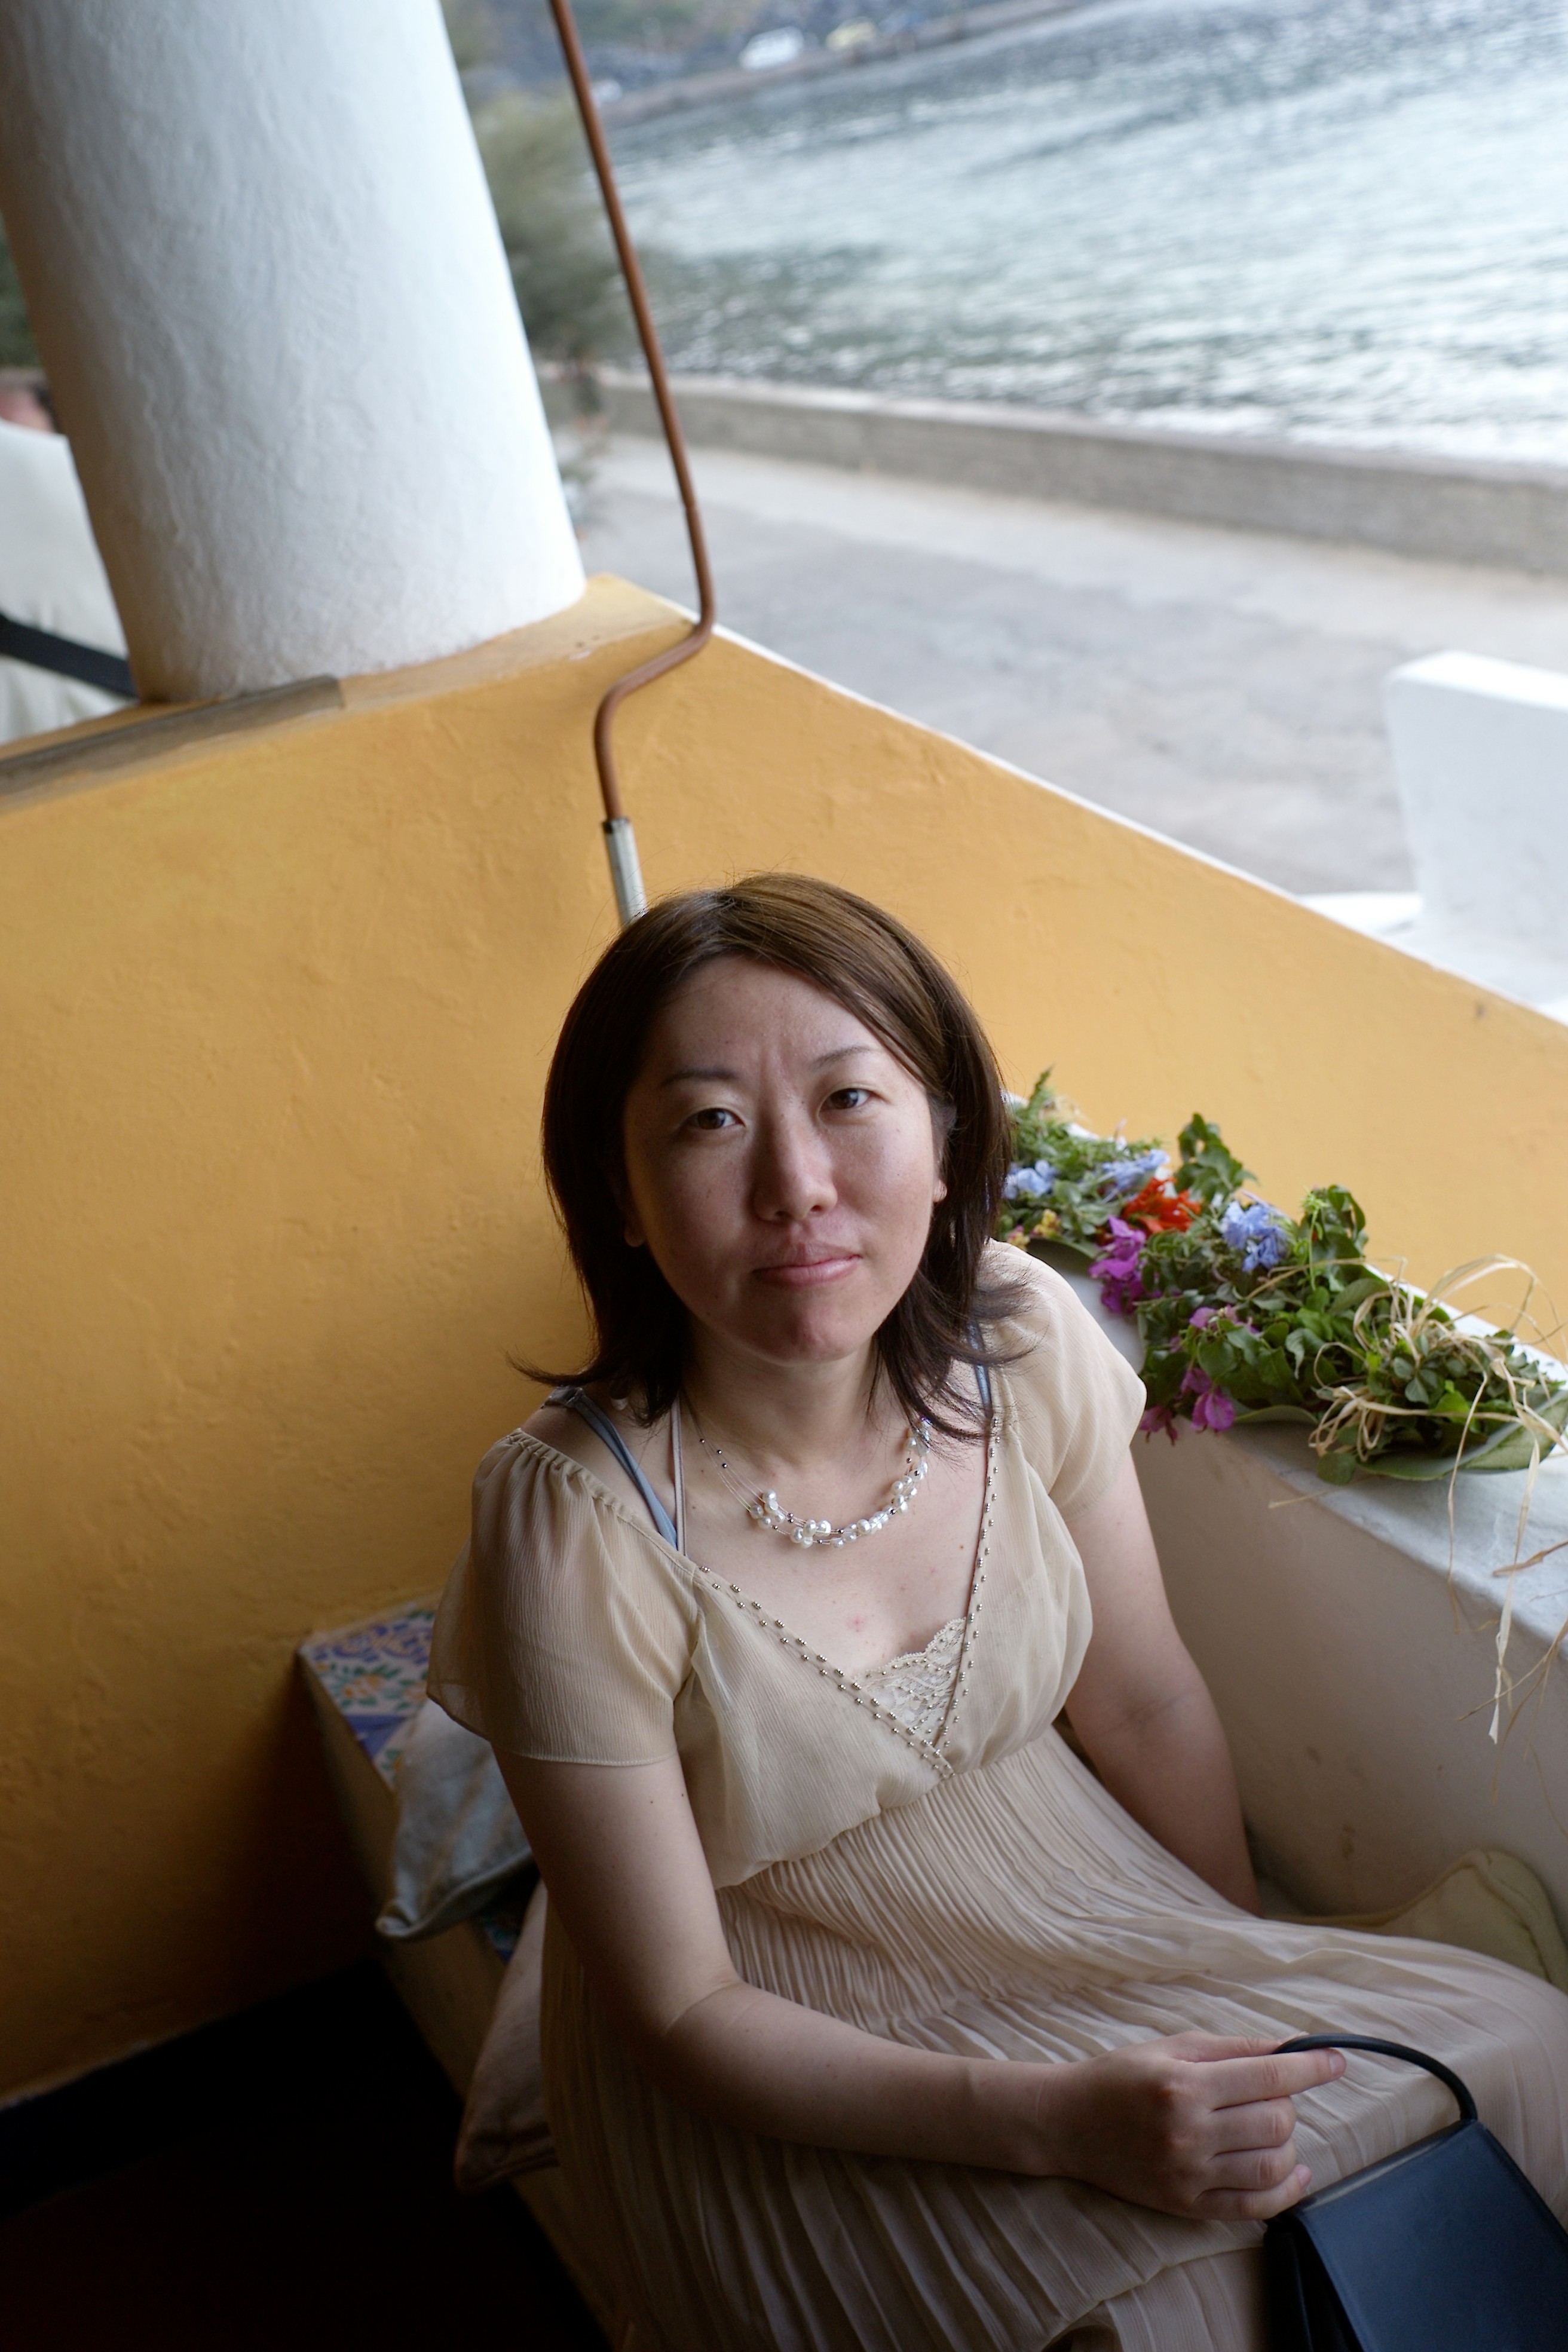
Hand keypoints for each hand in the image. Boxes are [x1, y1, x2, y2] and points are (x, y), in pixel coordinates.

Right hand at [1025, 2033, 1345, 2219]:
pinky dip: (1286, 2192)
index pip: (1267, 2076)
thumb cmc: (1121, 2077)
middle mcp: (1189, 2131)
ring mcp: (1189, 2174)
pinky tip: (1296, 2173)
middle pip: (1275, 2120)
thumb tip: (1286, 2048)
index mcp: (1184, 2084)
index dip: (1309, 2067)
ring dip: (1288, 2144)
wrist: (1068, 2123)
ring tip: (1275, 2128)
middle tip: (1275, 2093)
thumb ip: (1231, 2048)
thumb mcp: (1170, 2046)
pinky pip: (1254, 2206)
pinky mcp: (1187, 2205)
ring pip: (1271, 2164)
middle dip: (1289, 2102)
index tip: (1335, 2060)